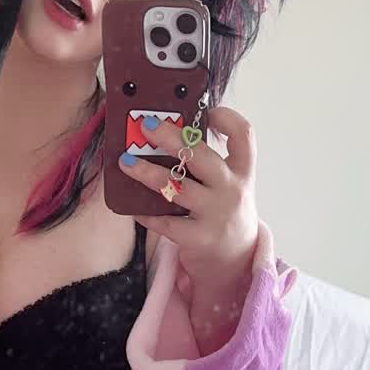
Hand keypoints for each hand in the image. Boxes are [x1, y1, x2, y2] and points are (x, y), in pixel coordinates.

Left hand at [119, 105, 259, 287]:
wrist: (235, 258)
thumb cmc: (223, 210)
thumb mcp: (228, 184)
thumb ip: (208, 162)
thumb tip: (167, 133)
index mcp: (242, 171)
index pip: (244, 135)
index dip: (226, 118)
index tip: (206, 111)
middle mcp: (232, 190)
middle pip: (203, 157)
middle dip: (172, 138)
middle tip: (146, 126)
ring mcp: (216, 214)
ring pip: (178, 188)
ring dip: (148, 173)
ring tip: (126, 162)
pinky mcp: (199, 238)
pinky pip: (166, 222)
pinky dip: (146, 213)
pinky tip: (132, 206)